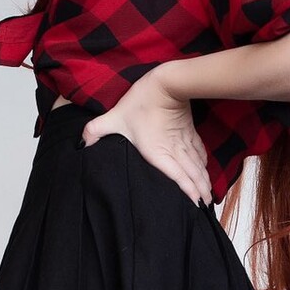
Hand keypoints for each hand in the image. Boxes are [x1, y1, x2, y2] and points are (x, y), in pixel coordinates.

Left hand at [80, 67, 212, 204]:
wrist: (166, 82)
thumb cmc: (141, 101)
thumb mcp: (115, 117)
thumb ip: (96, 130)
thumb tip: (81, 143)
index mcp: (158, 152)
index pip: (178, 177)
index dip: (189, 192)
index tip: (196, 205)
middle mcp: (175, 150)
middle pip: (192, 175)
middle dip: (201, 192)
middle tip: (206, 207)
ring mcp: (184, 141)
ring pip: (198, 165)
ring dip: (204, 181)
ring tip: (208, 195)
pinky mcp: (189, 131)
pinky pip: (199, 152)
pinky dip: (203, 164)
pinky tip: (204, 169)